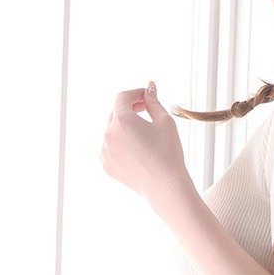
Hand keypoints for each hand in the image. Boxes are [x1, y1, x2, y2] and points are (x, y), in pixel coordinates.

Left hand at [99, 80, 188, 207]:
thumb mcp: (165, 121)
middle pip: (115, 112)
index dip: (136, 93)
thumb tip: (149, 87)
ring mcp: (105, 151)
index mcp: (122, 120)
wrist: (166, 187)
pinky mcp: (106, 165)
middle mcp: (108, 134)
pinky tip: (137, 149)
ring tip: (143, 132)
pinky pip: (110, 147)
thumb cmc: (168, 153)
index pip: (122, 97)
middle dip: (130, 108)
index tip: (147, 96)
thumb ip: (153, 101)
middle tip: (146, 109)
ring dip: (125, 126)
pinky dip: (120, 143)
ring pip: (112, 130)